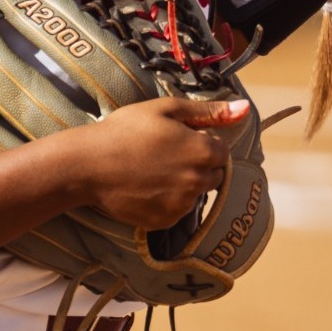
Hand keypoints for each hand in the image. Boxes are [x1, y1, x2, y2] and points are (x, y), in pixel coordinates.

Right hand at [72, 97, 249, 227]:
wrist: (86, 165)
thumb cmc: (126, 130)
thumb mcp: (167, 110)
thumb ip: (210, 112)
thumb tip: (246, 108)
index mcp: (204, 152)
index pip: (222, 152)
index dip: (202, 144)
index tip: (179, 141)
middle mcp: (198, 181)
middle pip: (214, 174)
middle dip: (198, 166)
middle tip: (166, 157)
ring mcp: (182, 204)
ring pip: (196, 194)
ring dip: (184, 185)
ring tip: (152, 172)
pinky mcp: (164, 221)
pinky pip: (177, 211)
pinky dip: (168, 202)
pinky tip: (146, 189)